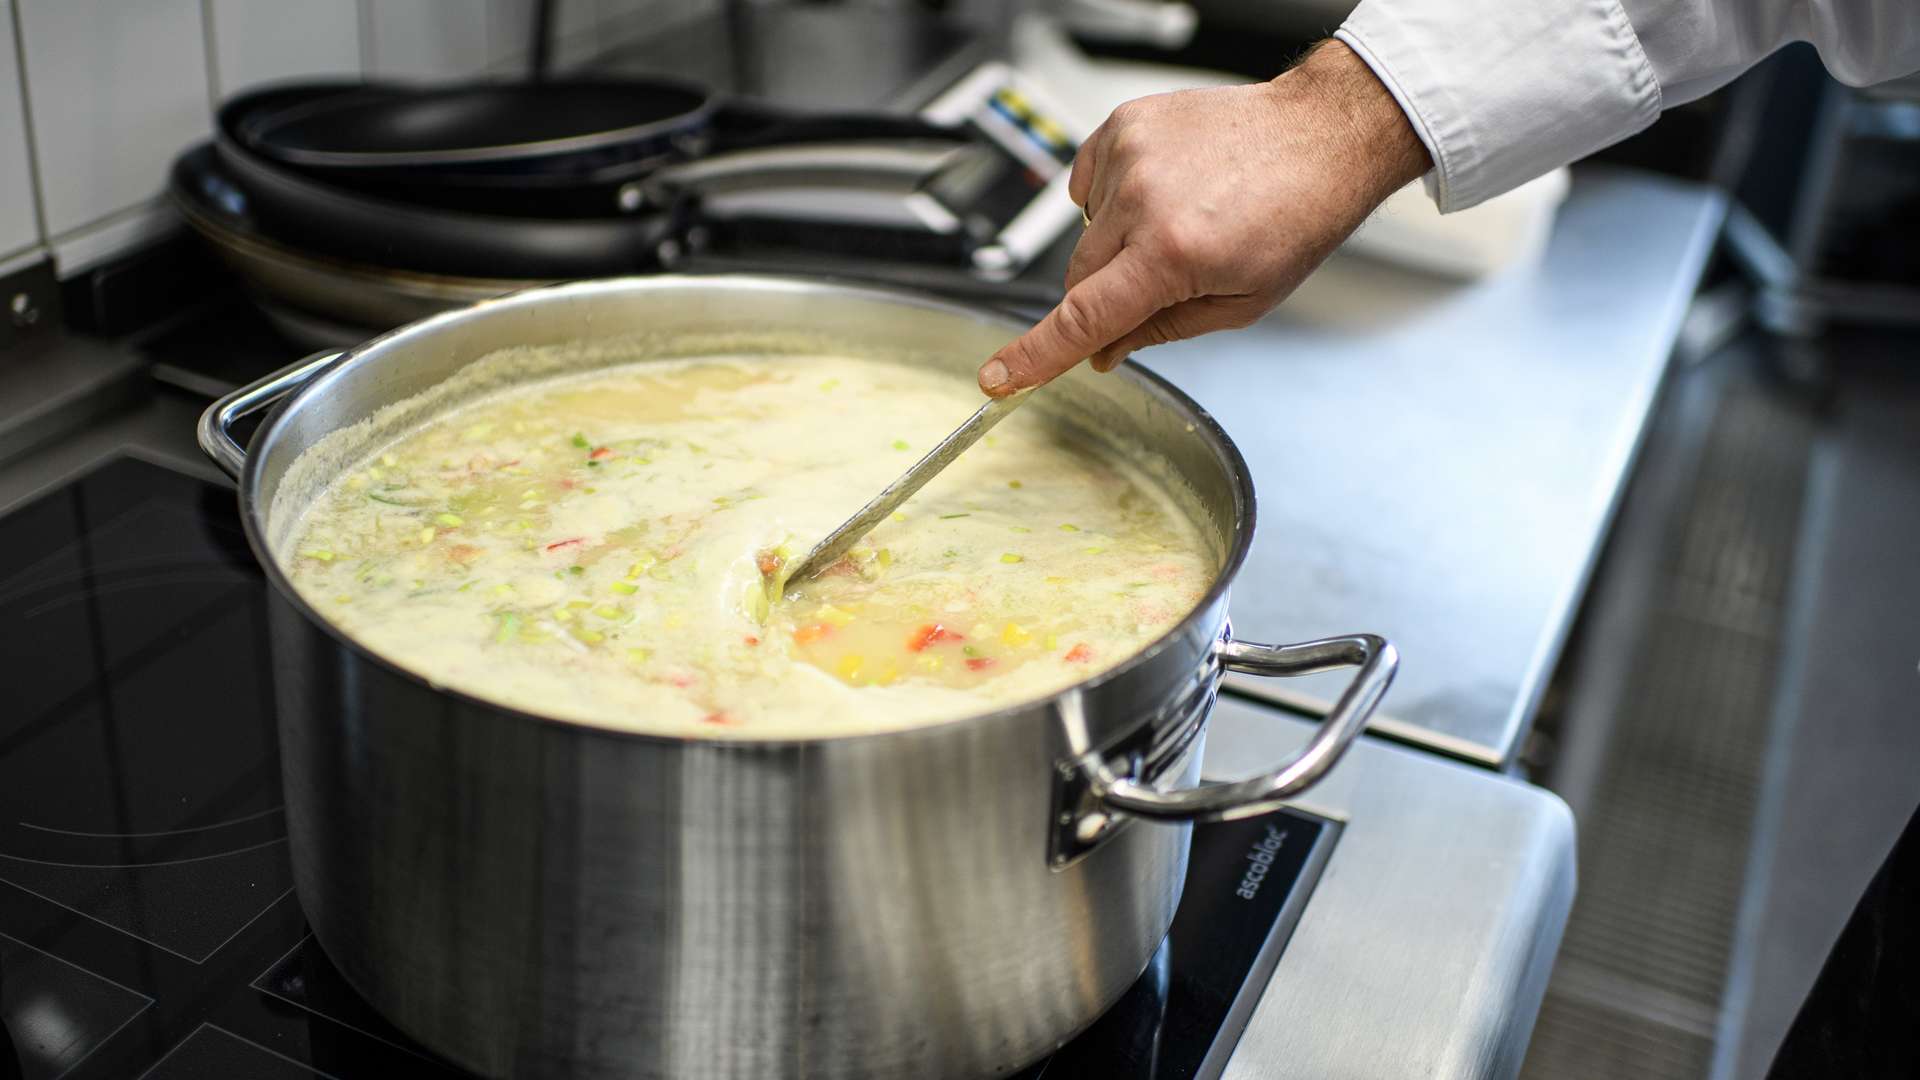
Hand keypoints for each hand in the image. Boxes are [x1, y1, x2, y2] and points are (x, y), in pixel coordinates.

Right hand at [977, 40, 1430, 395]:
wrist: (1317, 137)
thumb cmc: (1294, 217)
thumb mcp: (1239, 303)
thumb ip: (1159, 331)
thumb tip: (1101, 354)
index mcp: (1173, 252)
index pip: (1084, 317)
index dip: (1034, 356)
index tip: (996, 378)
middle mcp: (1142, 199)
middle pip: (1079, 277)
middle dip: (1107, 294)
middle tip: (1163, 281)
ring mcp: (1129, 155)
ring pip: (1088, 231)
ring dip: (1120, 240)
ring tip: (1183, 218)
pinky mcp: (1124, 125)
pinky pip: (1090, 182)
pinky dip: (1116, 197)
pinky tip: (1165, 189)